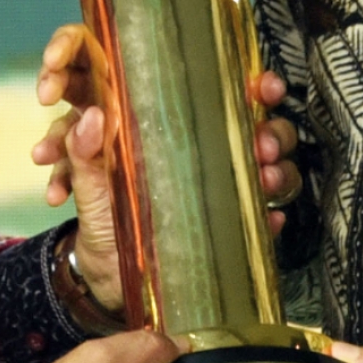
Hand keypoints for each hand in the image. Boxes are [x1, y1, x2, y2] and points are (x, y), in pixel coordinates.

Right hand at [32, 25, 124, 311]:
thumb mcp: (120, 199)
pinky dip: (55, 173)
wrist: (132, 281)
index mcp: (140, 112)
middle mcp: (125, 123)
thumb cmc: (150, 238)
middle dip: (56, 78)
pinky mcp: (91, 170)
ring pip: (69, 119)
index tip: (52, 63)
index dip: (73, 47)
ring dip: (52, 136)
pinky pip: (64, 158)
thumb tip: (91, 115)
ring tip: (43, 159)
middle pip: (81, 77)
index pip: (105, 56)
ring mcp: (106, 145)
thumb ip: (98, 160)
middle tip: (44, 94)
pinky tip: (54, 196)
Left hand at [33, 28, 305, 312]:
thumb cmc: (103, 216)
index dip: (255, 87)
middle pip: (264, 129)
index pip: (228, 98)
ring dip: (279, 171)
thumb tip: (91, 116)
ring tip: (265, 177)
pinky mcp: (232, 228)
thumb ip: (84, 152)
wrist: (107, 275)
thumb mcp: (89, 181)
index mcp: (183, 131)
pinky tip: (269, 217)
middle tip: (264, 144)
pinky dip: (269, 216)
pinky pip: (263, 218)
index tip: (263, 87)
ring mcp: (228, 191)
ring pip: (275, 169)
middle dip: (274, 132)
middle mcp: (213, 155)